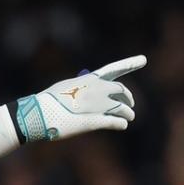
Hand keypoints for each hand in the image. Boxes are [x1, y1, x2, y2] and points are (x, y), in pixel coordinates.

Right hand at [10, 55, 146, 142]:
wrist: (39, 113)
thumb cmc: (48, 100)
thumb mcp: (66, 88)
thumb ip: (82, 89)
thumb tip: (88, 95)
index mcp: (90, 79)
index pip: (114, 69)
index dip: (130, 63)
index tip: (144, 60)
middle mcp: (98, 90)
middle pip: (122, 91)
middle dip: (128, 98)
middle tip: (130, 104)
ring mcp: (99, 106)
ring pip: (122, 109)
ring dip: (128, 113)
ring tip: (129, 117)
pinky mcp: (96, 122)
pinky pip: (116, 122)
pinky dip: (121, 123)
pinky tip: (123, 125)